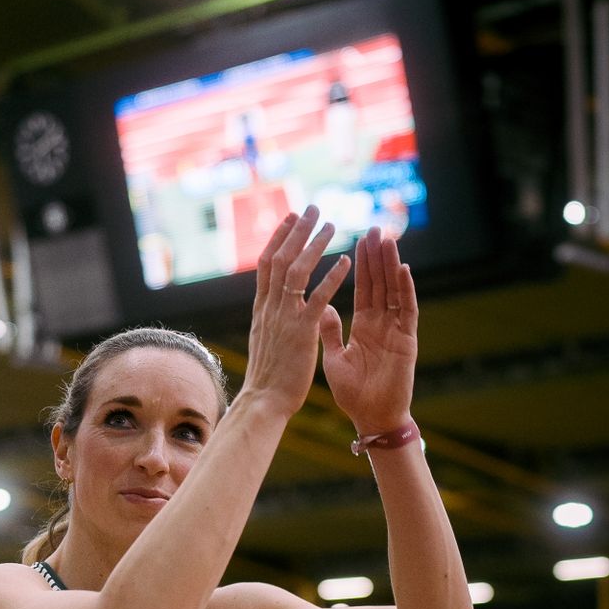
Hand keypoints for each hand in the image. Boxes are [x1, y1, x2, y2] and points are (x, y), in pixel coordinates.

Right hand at [242, 207, 351, 417]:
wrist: (264, 401)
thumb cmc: (268, 377)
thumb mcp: (267, 340)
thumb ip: (272, 319)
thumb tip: (274, 305)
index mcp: (262, 309)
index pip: (266, 264)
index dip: (278, 238)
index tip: (290, 218)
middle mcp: (270, 307)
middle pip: (280, 258)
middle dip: (296, 231)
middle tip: (311, 208)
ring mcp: (285, 318)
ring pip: (297, 272)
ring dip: (314, 245)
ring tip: (331, 225)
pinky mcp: (302, 332)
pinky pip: (318, 298)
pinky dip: (332, 277)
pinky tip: (346, 261)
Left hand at [324, 225, 417, 434]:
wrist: (371, 419)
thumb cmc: (354, 394)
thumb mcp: (335, 358)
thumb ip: (330, 331)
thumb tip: (321, 306)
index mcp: (365, 327)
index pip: (364, 288)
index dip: (361, 264)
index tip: (358, 239)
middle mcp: (382, 324)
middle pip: (380, 283)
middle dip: (377, 256)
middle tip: (374, 228)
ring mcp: (396, 331)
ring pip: (394, 291)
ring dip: (391, 265)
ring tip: (387, 239)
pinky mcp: (407, 342)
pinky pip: (407, 311)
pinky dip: (406, 291)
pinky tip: (403, 270)